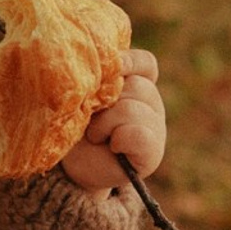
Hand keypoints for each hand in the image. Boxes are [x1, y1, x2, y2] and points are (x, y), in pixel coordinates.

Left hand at [61, 49, 164, 194]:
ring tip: (95, 135)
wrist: (75, 168)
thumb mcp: (83, 98)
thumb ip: (97, 81)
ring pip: (131, 109)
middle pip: (135, 85)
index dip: (129, 61)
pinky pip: (138, 134)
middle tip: (90, 117)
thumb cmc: (75, 127)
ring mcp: (155, 125)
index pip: (145, 63)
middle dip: (105, 100)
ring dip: (104, 123)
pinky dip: (119, 139)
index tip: (111, 66)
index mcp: (136, 83)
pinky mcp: (153, 150)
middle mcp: (150, 102)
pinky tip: (113, 147)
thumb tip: (102, 65)